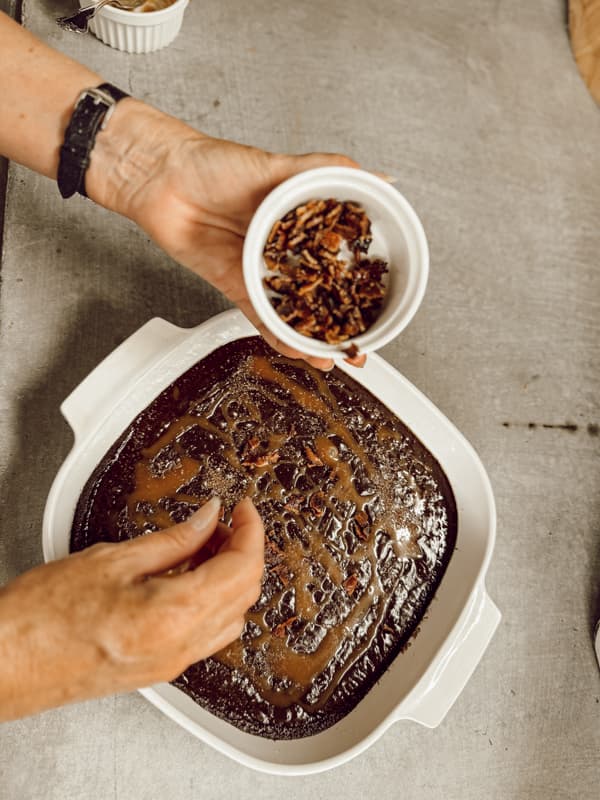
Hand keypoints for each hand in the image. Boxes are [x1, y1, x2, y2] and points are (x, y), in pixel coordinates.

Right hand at [0, 496, 263, 720]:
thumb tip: (208, 518)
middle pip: (244, 594)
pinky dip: (212, 600)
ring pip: (231, 617)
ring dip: (231, 577)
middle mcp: (180, 648)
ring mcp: (171, 664)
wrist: (5, 664)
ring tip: (206, 543)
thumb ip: (173, 539)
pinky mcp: (158, 670)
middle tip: (224, 520)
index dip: (251, 530)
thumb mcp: (111, 560)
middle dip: (244, 551)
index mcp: (173, 615)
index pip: (242, 568)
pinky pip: (206, 634)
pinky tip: (189, 575)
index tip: (245, 508)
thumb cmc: (39, 617)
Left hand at [86, 100, 366, 368]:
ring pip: (293, 312)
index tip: (382, 303)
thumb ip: (326, 173)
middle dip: (341, 322)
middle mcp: (283, 251)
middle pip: (319, 293)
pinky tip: (295, 351)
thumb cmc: (213, 164)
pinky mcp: (235, 286)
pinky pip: (260, 317)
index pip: (339, 259)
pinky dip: (277, 336)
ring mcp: (259, 271)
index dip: (360, 282)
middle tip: (361, 344)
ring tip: (332, 358)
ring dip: (312, 339)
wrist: (162, 179)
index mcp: (299, 222)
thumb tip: (377, 177)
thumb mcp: (278, 165)